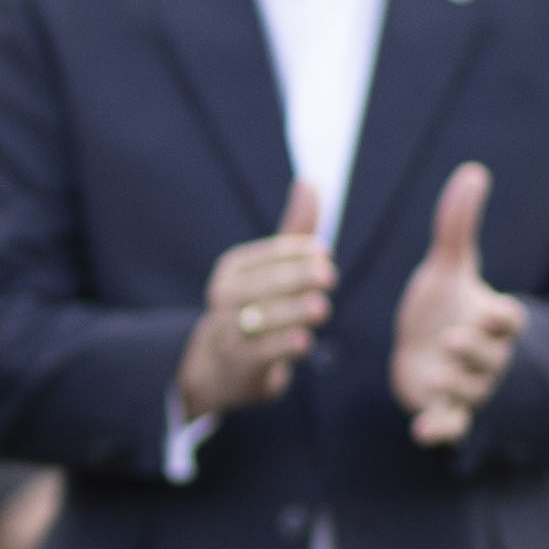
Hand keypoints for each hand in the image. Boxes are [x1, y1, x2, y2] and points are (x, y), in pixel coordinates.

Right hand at [174, 179, 332, 418]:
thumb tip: (310, 182)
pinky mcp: (241, 366)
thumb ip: (294, 231)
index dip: (294, 252)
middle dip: (296, 278)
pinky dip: (283, 347)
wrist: (220, 366)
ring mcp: (230, 332)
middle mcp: (225, 297)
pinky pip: (262, 354)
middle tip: (328, 276)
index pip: (267, 255)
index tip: (324, 253)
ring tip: (321, 308)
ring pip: (263, 318)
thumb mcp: (270, 269)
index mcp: (233, 269)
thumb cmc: (255, 307)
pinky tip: (305, 342)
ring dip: (293, 312)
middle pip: (264, 284)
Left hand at [390, 165, 526, 448]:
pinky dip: (439, 430)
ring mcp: (467, 387)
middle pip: (490, 357)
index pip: (508, 320)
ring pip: (470, 392)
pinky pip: (449, 425)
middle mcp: (486, 356)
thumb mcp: (449, 268)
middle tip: (452, 340)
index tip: (492, 309)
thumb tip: (472, 171)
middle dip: (474, 350)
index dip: (502, 317)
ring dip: (455, 386)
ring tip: (433, 375)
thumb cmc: (443, 306)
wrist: (425, 351)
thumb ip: (458, 225)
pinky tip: (420, 432)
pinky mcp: (445, 411)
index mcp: (492, 320)